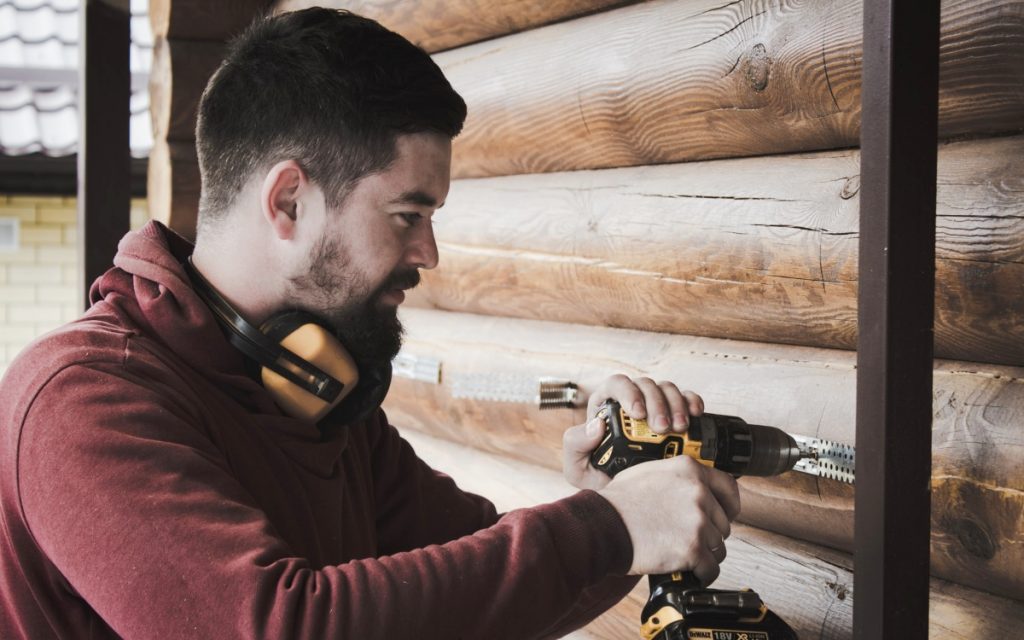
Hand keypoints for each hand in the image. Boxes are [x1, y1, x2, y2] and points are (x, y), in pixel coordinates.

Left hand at [562, 375, 704, 490]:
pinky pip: (686, 397)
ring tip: (679, 428)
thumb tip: (596, 424)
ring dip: (676, 404)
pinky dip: (692, 401)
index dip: (629, 393)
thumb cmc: (600, 478)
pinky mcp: (675, 413)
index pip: (617, 383)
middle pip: (646, 384)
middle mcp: (631, 400)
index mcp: (606, 406)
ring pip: (667, 388)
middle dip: (656, 402)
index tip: (638, 414)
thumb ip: (575, 444)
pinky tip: (695, 415)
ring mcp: (655, 405)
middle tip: (662, 427)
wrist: (629, 497)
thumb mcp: (577, 467)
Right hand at [598, 456, 740, 583]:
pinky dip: (703, 574)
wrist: (604, 526)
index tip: (726, 514)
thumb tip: (687, 486)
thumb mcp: (647, 472)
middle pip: (723, 522)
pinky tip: (692, 573)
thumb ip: (674, 476)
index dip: (729, 505)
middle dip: (710, 534)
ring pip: (718, 547)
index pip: (728, 487)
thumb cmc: (617, 502)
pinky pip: (711, 568)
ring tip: (685, 556)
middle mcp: (698, 493)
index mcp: (689, 471)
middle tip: (691, 539)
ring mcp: (697, 521)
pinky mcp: (693, 548)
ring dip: (705, 554)